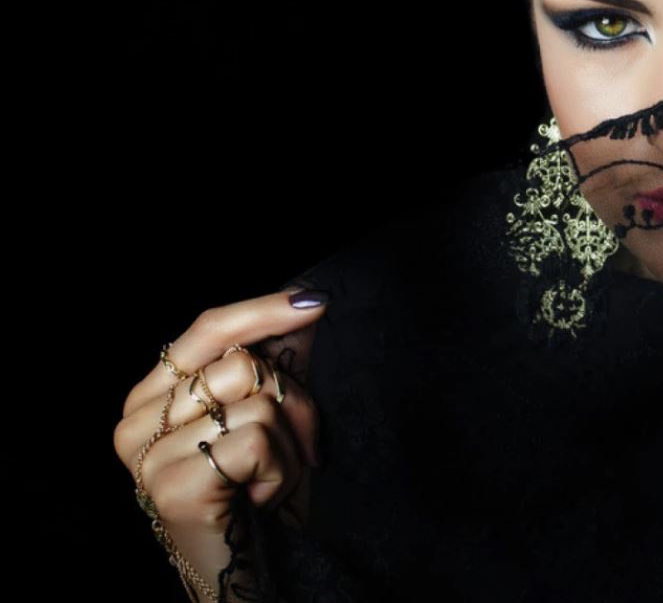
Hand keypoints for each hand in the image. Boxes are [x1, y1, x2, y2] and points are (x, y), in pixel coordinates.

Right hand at [113, 286, 328, 593]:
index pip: (208, 329)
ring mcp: (149, 456)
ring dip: (289, 442)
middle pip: (243, 363)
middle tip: (298, 445)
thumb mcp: (269, 417)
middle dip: (293, 401)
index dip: (264, 309)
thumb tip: (305, 297)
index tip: (318, 301)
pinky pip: (257, 440)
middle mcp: (136, 422)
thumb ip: (276, 360)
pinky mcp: (173, 485)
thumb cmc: (257, 494)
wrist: (248, 572)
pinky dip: (281, 471)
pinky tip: (262, 499)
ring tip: (271, 478)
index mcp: (150, 397)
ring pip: (256, 399)